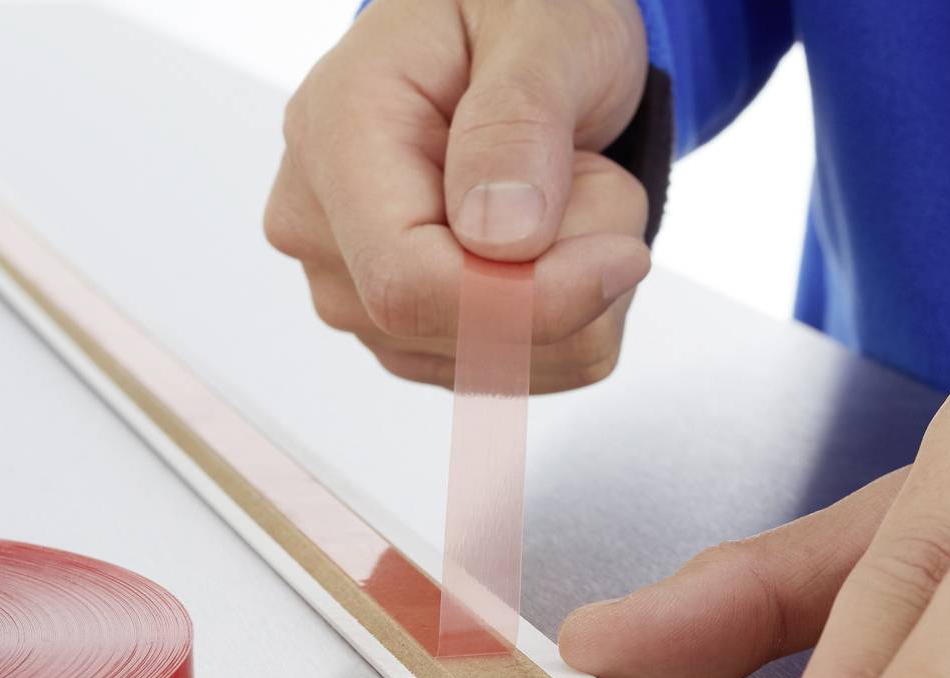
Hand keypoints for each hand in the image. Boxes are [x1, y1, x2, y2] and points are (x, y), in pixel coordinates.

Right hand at [264, 0, 650, 391]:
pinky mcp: (404, 333)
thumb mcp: (542, 29)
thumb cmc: (523, 13)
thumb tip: (498, 239)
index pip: (408, 284)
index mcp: (335, 136)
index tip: (627, 256)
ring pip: (504, 365)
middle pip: (462, 334)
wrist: (515, 38)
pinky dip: (569, 314)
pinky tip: (551, 233)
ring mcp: (355, 291)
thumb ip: (519, 122)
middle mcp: (323, 229)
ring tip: (559, 185)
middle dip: (570, 271)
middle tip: (586, 167)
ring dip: (577, 288)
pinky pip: (522, 371)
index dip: (530, 300)